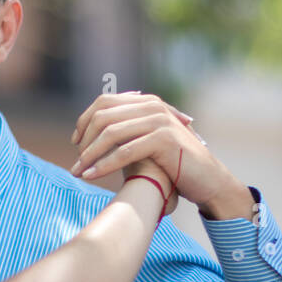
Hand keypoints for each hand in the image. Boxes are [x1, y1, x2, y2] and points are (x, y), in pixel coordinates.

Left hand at [69, 92, 253, 219]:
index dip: (84, 121)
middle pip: (103, 116)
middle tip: (76, 163)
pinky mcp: (163, 139)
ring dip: (89, 155)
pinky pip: (124, 151)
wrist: (206, 178)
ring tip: (78, 172)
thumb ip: (124, 132)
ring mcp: (158, 120)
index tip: (75, 143)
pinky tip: (91, 177)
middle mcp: (152, 106)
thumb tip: (88, 135)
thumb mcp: (145, 141)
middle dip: (84, 140)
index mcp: (146, 102)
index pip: (104, 102)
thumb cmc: (172, 163)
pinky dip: (104, 165)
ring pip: (110, 134)